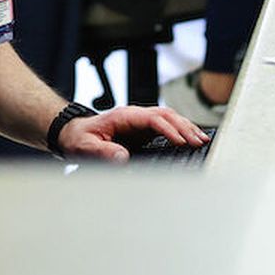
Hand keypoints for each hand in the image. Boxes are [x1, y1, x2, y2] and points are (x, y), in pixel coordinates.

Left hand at [56, 104, 207, 161]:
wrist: (73, 134)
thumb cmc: (79, 138)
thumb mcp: (87, 147)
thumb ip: (104, 152)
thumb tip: (123, 158)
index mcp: (123, 116)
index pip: (152, 119)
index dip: (168, 129)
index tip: (181, 142)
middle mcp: (134, 116)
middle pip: (166, 115)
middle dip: (184, 127)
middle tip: (199, 141)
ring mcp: (140, 122)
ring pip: (169, 118)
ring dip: (185, 127)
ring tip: (201, 139)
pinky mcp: (142, 130)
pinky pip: (166, 126)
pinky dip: (180, 131)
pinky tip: (190, 139)